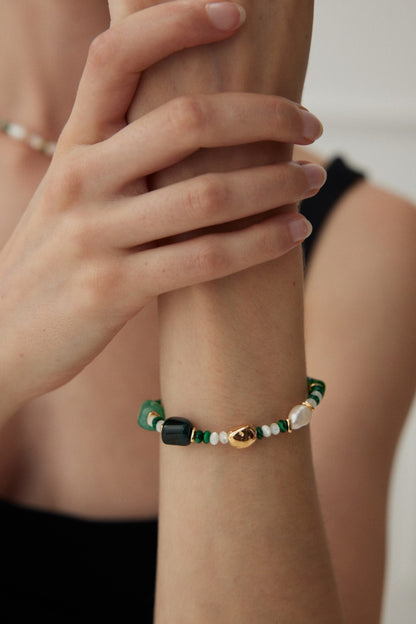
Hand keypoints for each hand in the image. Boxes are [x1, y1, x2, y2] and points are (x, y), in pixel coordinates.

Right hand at [0, 1, 323, 418]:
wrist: (1, 339)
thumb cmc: (54, 262)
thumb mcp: (72, 197)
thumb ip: (117, 160)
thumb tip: (193, 131)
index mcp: (72, 147)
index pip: (116, 57)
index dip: (174, 20)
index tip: (232, 12)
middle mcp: (81, 180)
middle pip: (187, 120)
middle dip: (265, 116)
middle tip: (311, 125)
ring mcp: (95, 236)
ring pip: (208, 193)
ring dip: (279, 182)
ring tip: (314, 179)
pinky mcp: (114, 290)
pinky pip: (204, 258)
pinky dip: (262, 243)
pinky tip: (294, 232)